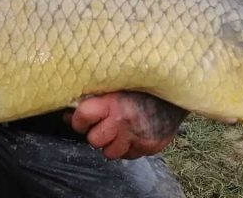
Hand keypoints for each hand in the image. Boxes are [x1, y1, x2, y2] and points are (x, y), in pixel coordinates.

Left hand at [69, 92, 187, 159]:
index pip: (82, 117)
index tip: (83, 118)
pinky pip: (129, 155)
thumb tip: (68, 115)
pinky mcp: (150, 147)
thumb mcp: (115, 86)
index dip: (79, 119)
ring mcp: (138, 137)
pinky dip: (128, 147)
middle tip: (104, 125)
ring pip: (110, 153)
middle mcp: (124, 122)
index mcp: (113, 103)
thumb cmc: (141, 87)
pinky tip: (133, 133)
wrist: (175, 92)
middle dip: (96, 134)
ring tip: (119, 130)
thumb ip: (92, 100)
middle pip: (94, 141)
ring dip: (112, 143)